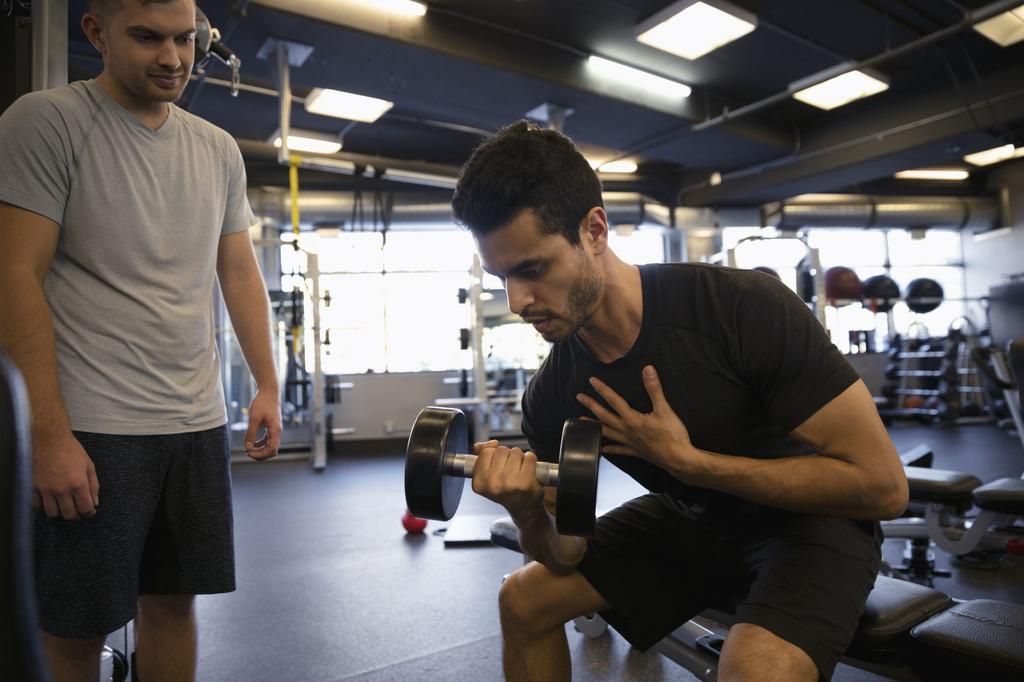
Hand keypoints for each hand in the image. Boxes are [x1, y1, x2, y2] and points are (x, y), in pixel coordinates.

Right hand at [32, 431, 98, 520]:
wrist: (49, 439)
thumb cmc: (71, 450)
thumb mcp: (89, 465)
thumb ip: (94, 485)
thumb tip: (95, 502)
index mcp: (78, 483)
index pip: (85, 508)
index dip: (89, 513)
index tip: (89, 512)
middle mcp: (62, 489)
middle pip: (69, 515)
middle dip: (76, 515)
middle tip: (77, 510)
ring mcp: (46, 489)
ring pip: (52, 513)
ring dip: (59, 512)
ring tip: (63, 505)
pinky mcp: (33, 487)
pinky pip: (37, 505)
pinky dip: (43, 504)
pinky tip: (49, 498)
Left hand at [244, 387, 281, 460]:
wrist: (269, 391)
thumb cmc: (262, 402)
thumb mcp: (254, 418)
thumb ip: (251, 434)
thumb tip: (248, 447)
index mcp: (275, 430)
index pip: (271, 449)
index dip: (261, 454)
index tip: (249, 452)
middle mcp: (277, 431)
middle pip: (272, 450)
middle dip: (261, 454)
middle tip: (248, 453)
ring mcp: (275, 429)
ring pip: (270, 446)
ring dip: (260, 450)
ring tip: (249, 450)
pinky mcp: (272, 426)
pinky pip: (267, 440)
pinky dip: (260, 444)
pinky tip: (252, 443)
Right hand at [470, 439, 545, 522]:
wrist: (523, 508)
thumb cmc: (506, 490)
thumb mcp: (488, 475)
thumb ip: (482, 456)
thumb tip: (484, 445)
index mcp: (479, 482)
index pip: (486, 452)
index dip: (494, 455)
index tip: (498, 466)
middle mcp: (492, 484)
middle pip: (502, 450)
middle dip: (508, 456)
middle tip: (510, 470)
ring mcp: (509, 483)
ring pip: (515, 451)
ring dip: (520, 458)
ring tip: (519, 471)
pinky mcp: (525, 483)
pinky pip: (529, 457)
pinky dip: (531, 460)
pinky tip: (528, 471)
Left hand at [576, 365, 701, 477]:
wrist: (679, 459)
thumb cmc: (673, 435)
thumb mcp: (665, 409)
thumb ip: (655, 389)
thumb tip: (648, 369)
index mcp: (632, 420)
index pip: (614, 401)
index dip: (602, 390)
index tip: (591, 381)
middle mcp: (627, 431)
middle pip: (605, 416)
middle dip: (591, 405)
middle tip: (579, 397)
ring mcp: (630, 443)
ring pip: (607, 433)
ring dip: (594, 426)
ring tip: (581, 422)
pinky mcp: (636, 452)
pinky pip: (620, 450)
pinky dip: (611, 449)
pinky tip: (603, 449)